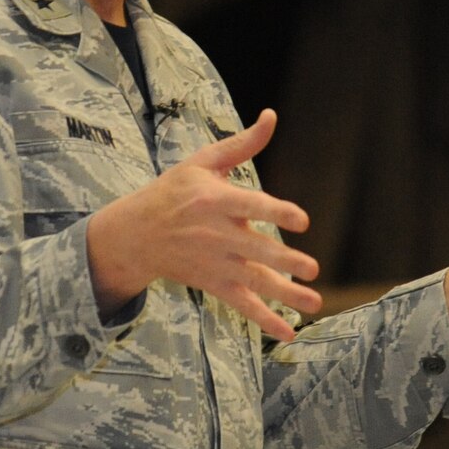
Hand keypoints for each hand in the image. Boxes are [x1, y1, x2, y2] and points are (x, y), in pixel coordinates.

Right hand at [87, 109, 322, 340]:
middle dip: (284, 262)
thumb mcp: (203, 162)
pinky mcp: (213, 283)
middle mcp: (216, 234)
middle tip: (311, 268)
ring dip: (284, 294)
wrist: (135, 234)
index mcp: (214, 200)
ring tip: (313, 303)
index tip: (301, 220)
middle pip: (255, 249)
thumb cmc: (174, 191)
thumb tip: (271, 117)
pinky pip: (242, 305)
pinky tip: (289, 331)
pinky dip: (265, 319)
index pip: (251, 206)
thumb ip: (241, 144)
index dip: (277, 212)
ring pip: (254, 281)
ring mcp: (215, 262)